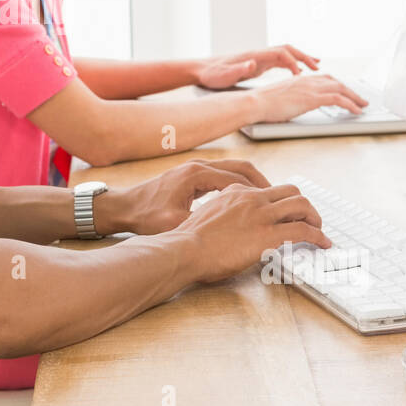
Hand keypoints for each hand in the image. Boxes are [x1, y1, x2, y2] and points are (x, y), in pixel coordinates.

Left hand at [99, 158, 271, 235]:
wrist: (122, 208)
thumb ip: (201, 227)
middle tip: (282, 200)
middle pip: (241, 168)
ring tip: (269, 201)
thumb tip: (226, 238)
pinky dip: (237, 185)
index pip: (239, 179)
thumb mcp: (174, 226)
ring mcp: (194, 169)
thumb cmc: (144, 217)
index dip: (261, 193)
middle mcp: (197, 167)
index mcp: (196, 176)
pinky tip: (243, 202)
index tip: (278, 206)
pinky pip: (222, 176)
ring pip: (233, 170)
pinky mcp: (190, 176)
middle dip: (263, 184)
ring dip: (252, 183)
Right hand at [179, 181, 328, 283]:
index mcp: (233, 192)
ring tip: (319, 230)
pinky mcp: (269, 234)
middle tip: (308, 219)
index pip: (265, 191)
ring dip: (314, 217)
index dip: (278, 203)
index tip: (283, 214)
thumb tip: (228, 228)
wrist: (184, 249)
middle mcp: (250, 198)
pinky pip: (303, 230)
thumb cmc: (187, 241)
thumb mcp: (204, 217)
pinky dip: (318, 236)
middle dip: (303, 205)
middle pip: (289, 191)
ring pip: (301, 205)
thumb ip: (220, 215)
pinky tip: (322, 243)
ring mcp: (261, 215)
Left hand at [194, 44, 319, 88]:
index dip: (292, 63)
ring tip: (317, 66)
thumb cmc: (213, 74)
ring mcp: (260, 57)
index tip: (301, 76)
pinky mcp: (259, 63)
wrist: (202, 70)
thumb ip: (239, 69)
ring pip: (286, 53)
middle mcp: (259, 53)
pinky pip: (281, 61)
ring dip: (301, 58)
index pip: (280, 54)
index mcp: (254, 55)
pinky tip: (299, 72)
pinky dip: (293, 64)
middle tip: (318, 67)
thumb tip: (252, 63)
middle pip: (287, 49)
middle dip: (304, 56)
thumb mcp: (225, 75)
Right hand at [248, 74, 367, 121]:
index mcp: (299, 79)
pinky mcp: (312, 98)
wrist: (255, 102)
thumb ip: (291, 98)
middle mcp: (307, 80)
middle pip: (336, 82)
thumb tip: (294, 105)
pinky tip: (356, 110)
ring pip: (341, 89)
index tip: (344, 91)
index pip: (324, 78)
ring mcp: (311, 88)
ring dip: (354, 97)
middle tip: (359, 98)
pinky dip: (350, 104)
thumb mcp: (280, 98)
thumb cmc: (262, 103)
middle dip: (350, 90)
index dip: (337, 85)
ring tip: (362, 105)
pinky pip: (338, 99)